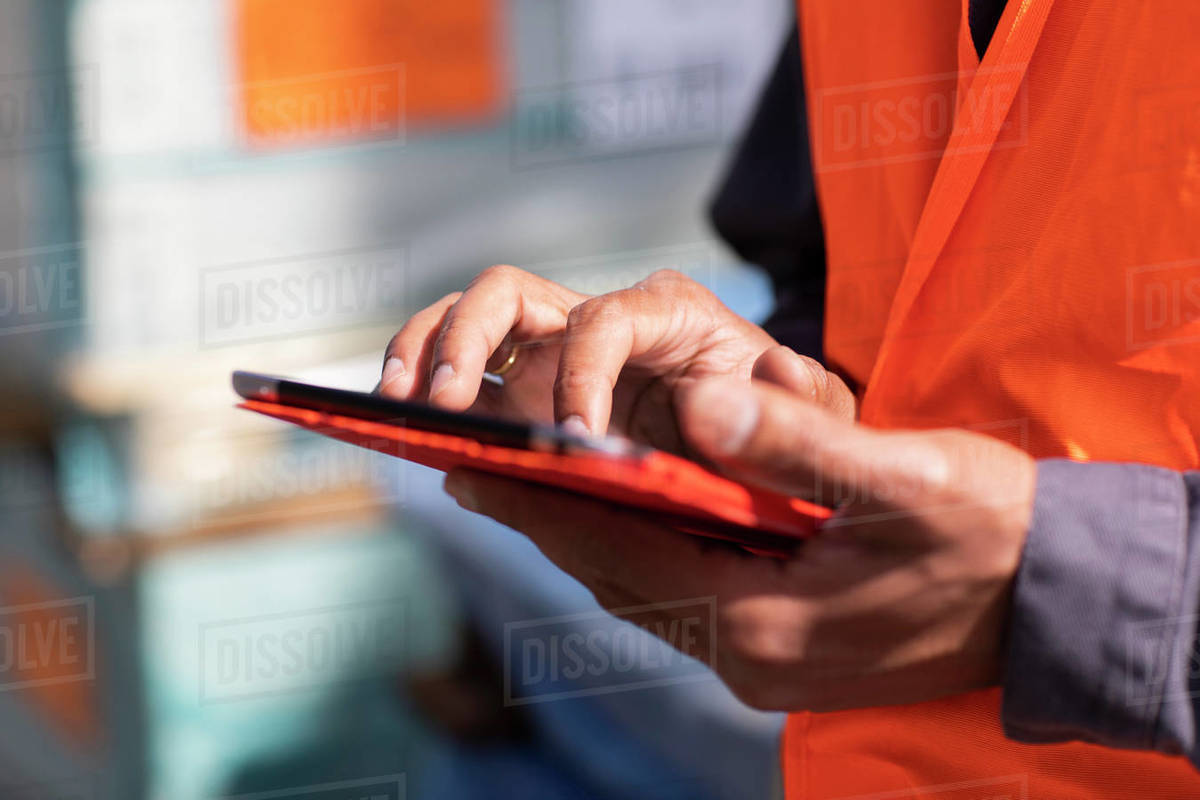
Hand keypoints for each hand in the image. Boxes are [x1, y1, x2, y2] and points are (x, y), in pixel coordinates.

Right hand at [379, 266, 852, 453]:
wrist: (766, 447)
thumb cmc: (787, 424)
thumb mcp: (816, 417)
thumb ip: (801, 401)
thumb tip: (754, 377)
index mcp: (669, 314)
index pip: (602, 319)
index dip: (580, 375)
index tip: (577, 443)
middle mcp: (602, 318)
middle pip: (508, 293)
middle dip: (469, 344)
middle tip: (450, 407)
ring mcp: (554, 350)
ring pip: (467, 318)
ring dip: (423, 353)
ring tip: (397, 409)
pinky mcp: (527, 388)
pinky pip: (462, 368)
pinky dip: (422, 380)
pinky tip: (401, 422)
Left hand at [442, 376, 1034, 710]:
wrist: (1057, 600)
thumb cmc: (992, 534)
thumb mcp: (905, 478)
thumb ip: (798, 445)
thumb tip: (703, 398)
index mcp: (766, 622)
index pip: (624, 556)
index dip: (547, 507)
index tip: (478, 467)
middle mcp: (750, 655)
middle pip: (620, 580)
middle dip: (550, 522)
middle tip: (479, 468)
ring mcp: (764, 657)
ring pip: (647, 590)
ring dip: (590, 536)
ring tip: (530, 483)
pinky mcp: (780, 644)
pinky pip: (684, 595)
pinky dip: (642, 550)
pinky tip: (622, 511)